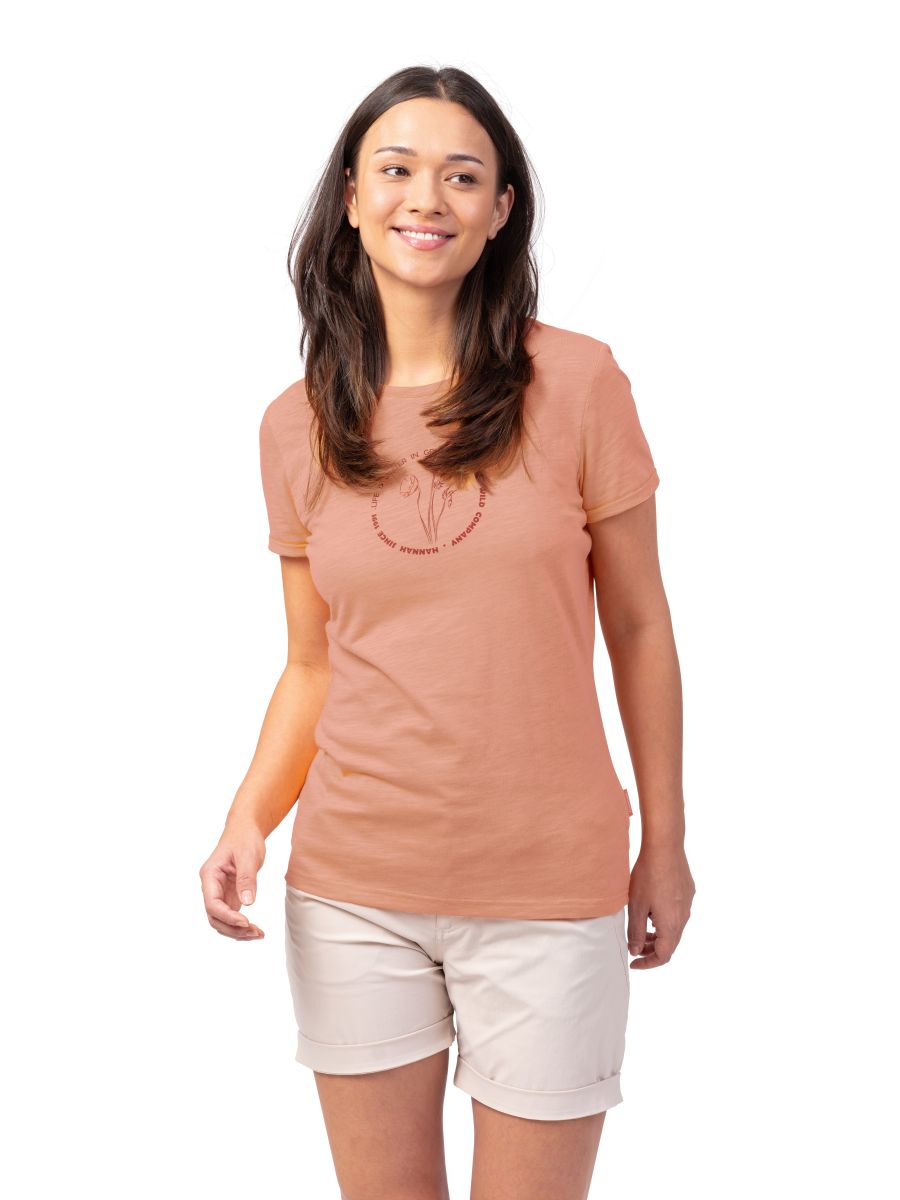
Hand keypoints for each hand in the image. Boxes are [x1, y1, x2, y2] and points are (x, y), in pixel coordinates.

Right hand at [199, 818, 266, 940]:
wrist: (245, 830)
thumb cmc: (244, 838)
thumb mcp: (248, 855)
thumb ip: (246, 879)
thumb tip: (248, 904)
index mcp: (209, 876)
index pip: (212, 904)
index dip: (227, 916)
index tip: (246, 922)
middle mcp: (211, 887)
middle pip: (214, 917)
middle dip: (233, 929)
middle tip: (255, 933)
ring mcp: (219, 893)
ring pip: (221, 921)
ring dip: (237, 931)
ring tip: (258, 934)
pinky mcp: (229, 896)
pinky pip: (231, 916)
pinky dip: (242, 926)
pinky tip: (255, 931)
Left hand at [626, 842, 694, 968]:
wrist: (665, 847)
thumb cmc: (648, 875)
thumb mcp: (636, 906)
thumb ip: (636, 932)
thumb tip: (636, 951)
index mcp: (672, 925)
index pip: (663, 956)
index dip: (648, 963)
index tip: (634, 963)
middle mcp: (684, 917)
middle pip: (670, 944)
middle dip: (652, 949)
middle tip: (635, 947)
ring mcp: (687, 904)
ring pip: (674, 928)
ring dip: (658, 934)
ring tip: (642, 929)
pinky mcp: (688, 892)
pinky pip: (677, 913)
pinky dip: (664, 920)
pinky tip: (652, 909)